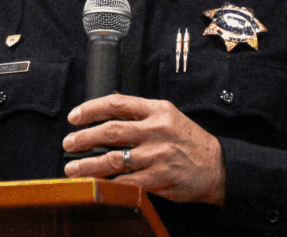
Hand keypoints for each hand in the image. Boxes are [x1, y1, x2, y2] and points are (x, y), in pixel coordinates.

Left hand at [62, 94, 224, 205]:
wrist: (218, 167)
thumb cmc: (190, 142)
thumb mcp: (170, 117)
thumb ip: (142, 115)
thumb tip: (106, 117)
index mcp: (158, 110)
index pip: (117, 103)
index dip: (91, 109)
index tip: (74, 117)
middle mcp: (156, 130)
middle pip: (110, 130)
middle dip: (83, 137)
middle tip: (68, 142)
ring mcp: (157, 155)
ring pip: (112, 158)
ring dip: (87, 164)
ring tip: (72, 167)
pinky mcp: (158, 178)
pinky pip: (125, 180)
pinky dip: (106, 183)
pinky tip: (94, 183)